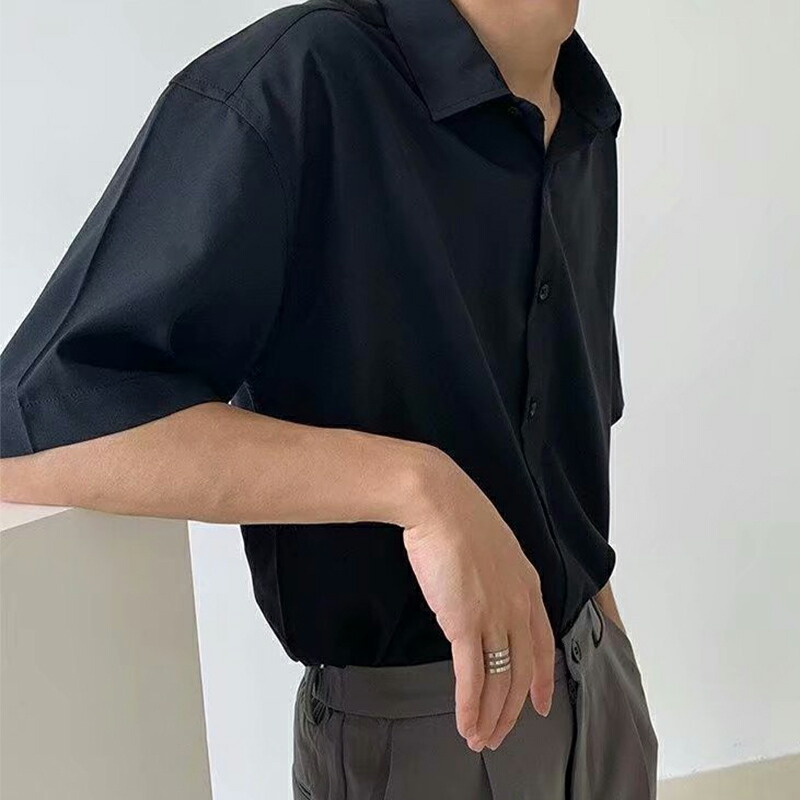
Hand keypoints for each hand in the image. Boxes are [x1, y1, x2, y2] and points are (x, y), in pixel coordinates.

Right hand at [402, 450, 555, 751]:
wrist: (438, 501)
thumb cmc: (458, 514)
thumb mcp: (492, 545)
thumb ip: (496, 576)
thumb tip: (484, 597)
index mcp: (528, 585)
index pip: (542, 644)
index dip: (543, 680)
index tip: (542, 704)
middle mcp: (518, 605)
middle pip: (522, 673)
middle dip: (512, 711)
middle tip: (500, 736)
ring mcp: (494, 615)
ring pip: (500, 682)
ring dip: (490, 717)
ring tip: (480, 740)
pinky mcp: (465, 623)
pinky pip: (472, 677)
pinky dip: (469, 707)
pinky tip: (466, 725)